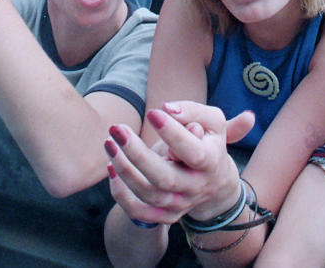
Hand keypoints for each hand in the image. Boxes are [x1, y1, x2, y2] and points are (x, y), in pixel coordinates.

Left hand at [105, 102, 253, 224]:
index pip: (192, 151)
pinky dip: (120, 193)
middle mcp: (195, 187)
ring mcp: (180, 204)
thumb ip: (193, 111)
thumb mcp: (212, 122)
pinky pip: (138, 212)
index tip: (152, 112)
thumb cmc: (208, 141)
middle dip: (137, 154)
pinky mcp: (165, 215)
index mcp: (211, 162)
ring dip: (123, 169)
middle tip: (118, 129)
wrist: (215, 181)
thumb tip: (167, 108)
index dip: (171, 133)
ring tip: (109, 143)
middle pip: (164, 179)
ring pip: (147, 194)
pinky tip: (111, 167)